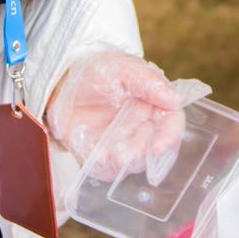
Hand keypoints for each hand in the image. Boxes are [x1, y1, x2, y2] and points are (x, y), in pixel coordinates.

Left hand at [47, 52, 185, 179]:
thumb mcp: (123, 68)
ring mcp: (124, 144)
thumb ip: (148, 82)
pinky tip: (95, 156)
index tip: (159, 146)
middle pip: (154, 149)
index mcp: (154, 106)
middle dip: (140, 154)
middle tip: (123, 154)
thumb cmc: (97, 72)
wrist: (63, 85)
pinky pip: (108, 169)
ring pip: (134, 163)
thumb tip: (175, 99)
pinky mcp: (104, 155)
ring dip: (123, 164)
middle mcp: (143, 127)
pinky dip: (104, 167)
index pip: (171, 123)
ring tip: (107, 155)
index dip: (170, 136)